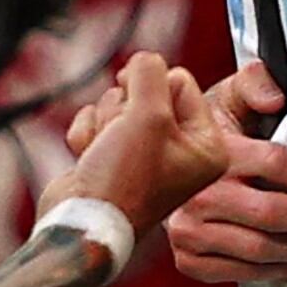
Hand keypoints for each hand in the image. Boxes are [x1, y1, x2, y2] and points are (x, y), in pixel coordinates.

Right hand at [43, 51, 232, 233]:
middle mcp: (181, 150)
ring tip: (105, 153)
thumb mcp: (147, 114)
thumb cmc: (122, 183)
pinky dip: (88, 135)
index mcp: (206, 144)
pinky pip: (98, 121)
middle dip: (124, 108)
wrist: (80, 226)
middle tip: (122, 139)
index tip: (139, 114)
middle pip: (147, 90)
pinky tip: (91, 160)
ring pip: (118, 103)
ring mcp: (146, 155)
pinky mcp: (113, 157)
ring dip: (104, 122)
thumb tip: (144, 61)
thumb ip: (150, 72)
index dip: (152, 89)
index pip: (181, 81)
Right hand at [162, 63, 286, 285]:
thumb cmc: (211, 132)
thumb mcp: (230, 96)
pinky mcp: (189, 260)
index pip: (276, 164)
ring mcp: (189, 231)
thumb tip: (277, 99)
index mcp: (213, 152)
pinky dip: (276, 271)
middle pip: (272, 213)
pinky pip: (242, 274)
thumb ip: (256, 84)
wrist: (161, 166)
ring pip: (261, 249)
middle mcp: (196, 195)